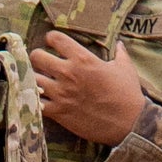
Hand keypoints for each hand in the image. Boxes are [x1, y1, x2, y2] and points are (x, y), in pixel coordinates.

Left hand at [30, 32, 152, 147]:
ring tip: (41, 81)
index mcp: (83, 59)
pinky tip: (42, 99)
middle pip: (37, 57)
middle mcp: (68, 73)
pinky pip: (37, 103)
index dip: (51, 38)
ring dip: (35, 79)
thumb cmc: (128, 94)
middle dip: (37, 58)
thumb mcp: (125, 68)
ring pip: (33, 79)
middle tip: (42, 62)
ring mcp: (61, 93)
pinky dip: (36, 100)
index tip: (52, 42)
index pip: (55, 38)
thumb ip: (120, 54)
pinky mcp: (59, 112)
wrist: (129, 123)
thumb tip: (120, 44)